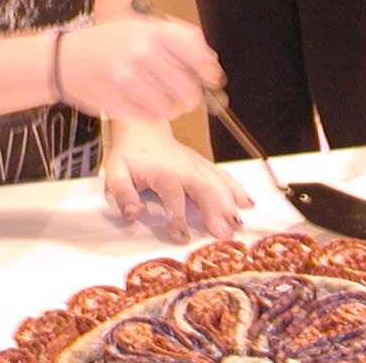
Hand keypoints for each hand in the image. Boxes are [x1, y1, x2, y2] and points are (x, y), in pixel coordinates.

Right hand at [55, 18, 223, 123]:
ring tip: (162, 99)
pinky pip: (152, 118)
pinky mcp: (118, 103)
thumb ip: (174, 38)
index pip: (195, 54)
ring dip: (173, 108)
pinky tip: (145, 104)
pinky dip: (154, 115)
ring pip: (172, 107)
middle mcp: (142, 54)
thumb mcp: (139, 27)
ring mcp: (129, 80)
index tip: (213, 79)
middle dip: (192, 96)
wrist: (63, 60)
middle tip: (186, 96)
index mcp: (151, 32)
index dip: (209, 71)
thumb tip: (209, 62)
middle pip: (188, 88)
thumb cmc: (106, 43)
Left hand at [104, 121, 251, 240]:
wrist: (144, 131)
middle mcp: (185, 168)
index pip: (172, 195)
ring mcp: (198, 166)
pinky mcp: (205, 166)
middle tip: (224, 235)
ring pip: (218, 183)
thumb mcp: (116, 172)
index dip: (177, 215)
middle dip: (215, 211)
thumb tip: (133, 213)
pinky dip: (237, 189)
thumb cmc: (130, 156)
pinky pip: (223, 176)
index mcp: (163, 172)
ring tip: (239, 224)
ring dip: (230, 203)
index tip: (181, 235)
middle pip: (204, 189)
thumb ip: (124, 193)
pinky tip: (248, 203)